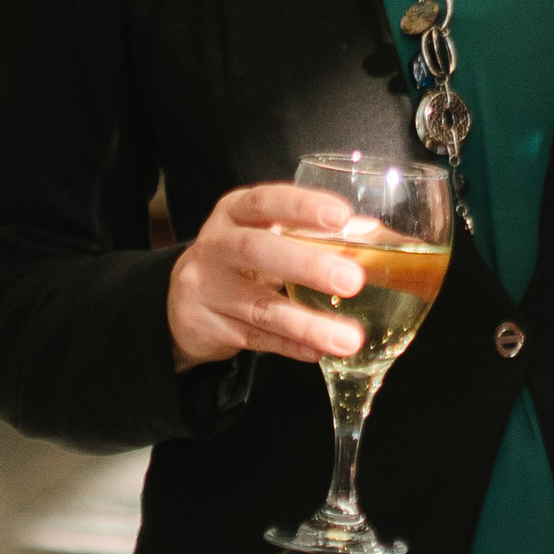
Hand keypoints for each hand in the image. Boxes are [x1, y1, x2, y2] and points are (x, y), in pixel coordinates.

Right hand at [167, 185, 372, 371]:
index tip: (340, 216)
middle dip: (307, 264)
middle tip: (352, 280)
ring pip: (259, 307)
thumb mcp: (267, 236)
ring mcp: (205, 288)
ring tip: (349, 338)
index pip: (266, 200)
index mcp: (234, 213)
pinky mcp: (203, 326)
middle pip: (257, 250)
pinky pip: (254, 338)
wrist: (181, 300)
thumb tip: (371, 234)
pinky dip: (290, 346)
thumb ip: (314, 233)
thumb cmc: (239, 259)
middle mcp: (215, 245)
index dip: (302, 206)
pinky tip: (319, 352)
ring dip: (308, 324)